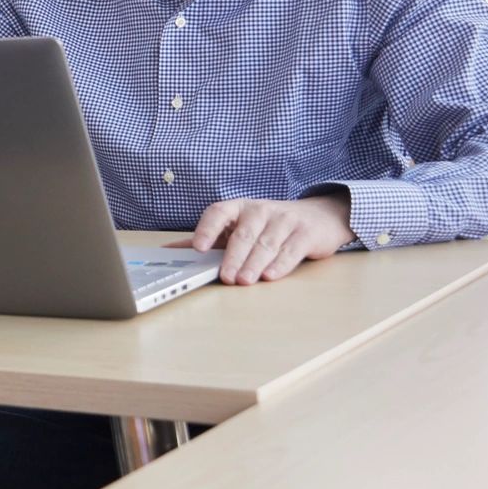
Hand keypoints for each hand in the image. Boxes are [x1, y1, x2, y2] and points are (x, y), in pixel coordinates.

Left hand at [186, 193, 353, 284]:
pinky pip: (290, 250)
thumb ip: (208, 239)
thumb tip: (168, 251)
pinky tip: (270, 275)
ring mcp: (285, 220)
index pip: (218, 213)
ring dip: (254, 264)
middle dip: (233, 257)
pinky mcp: (305, 234)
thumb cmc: (269, 226)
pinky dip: (279, 264)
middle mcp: (260, 210)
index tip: (198, 247)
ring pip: (266, 244)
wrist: (319, 216)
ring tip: (244, 281)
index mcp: (238, 208)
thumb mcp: (238, 227)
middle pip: (243, 234)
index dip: (206, 229)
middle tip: (226, 276)